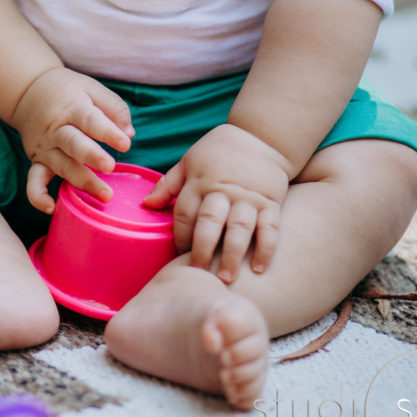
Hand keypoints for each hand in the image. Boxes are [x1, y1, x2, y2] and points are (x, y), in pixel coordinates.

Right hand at [11, 67, 133, 212]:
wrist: (27, 91)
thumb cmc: (67, 91)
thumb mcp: (91, 88)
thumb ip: (113, 108)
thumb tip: (129, 133)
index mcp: (72, 107)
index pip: (90, 120)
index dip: (108, 132)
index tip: (125, 143)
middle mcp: (56, 129)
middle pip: (73, 144)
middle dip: (91, 156)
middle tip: (110, 167)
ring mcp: (45, 147)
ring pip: (62, 166)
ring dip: (81, 181)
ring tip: (104, 194)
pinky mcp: (37, 161)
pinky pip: (33, 181)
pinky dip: (38, 196)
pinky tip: (51, 208)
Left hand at [143, 124, 289, 282]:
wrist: (261, 137)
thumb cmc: (218, 152)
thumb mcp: (188, 162)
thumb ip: (168, 184)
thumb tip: (146, 205)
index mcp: (199, 181)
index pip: (185, 213)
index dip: (180, 235)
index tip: (178, 254)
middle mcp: (223, 190)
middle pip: (209, 222)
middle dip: (202, 249)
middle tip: (197, 273)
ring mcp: (249, 197)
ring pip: (239, 229)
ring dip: (231, 255)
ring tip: (225, 279)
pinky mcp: (271, 202)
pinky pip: (270, 228)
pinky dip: (266, 249)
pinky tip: (258, 269)